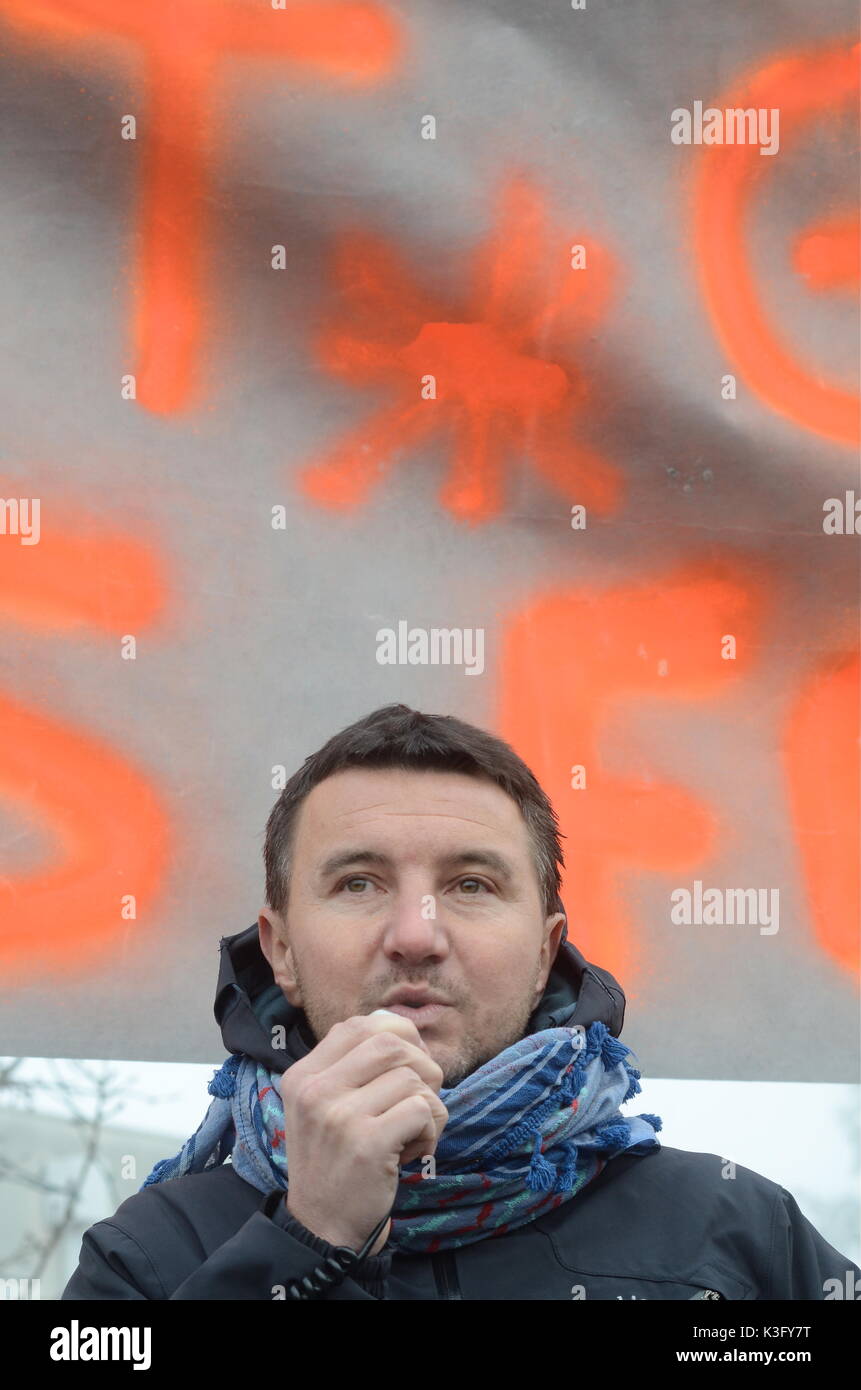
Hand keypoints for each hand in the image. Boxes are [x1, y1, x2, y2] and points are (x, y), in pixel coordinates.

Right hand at [278, 1011, 447, 1255]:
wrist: (323, 1227)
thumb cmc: (336, 1161)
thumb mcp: (323, 1106)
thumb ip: (352, 1066)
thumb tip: (402, 1027)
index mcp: (303, 1076)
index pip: (358, 1025)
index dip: (396, 1034)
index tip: (409, 1063)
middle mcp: (315, 1090)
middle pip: (391, 1043)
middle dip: (422, 1066)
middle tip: (421, 1098)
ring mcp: (340, 1116)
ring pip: (413, 1078)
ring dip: (429, 1105)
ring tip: (412, 1133)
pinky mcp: (367, 1144)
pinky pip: (422, 1110)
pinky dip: (431, 1131)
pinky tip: (414, 1153)